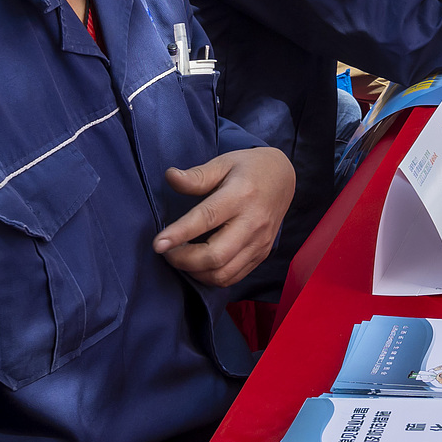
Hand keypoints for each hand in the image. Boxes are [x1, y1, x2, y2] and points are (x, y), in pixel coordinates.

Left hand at [154, 146, 295, 286]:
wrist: (283, 179)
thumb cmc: (248, 169)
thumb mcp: (223, 163)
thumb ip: (197, 175)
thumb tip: (170, 176)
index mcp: (241, 195)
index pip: (207, 218)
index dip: (180, 233)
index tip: (157, 244)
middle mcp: (253, 223)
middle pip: (215, 256)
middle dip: (184, 260)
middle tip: (166, 251)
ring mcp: (260, 242)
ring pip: (223, 273)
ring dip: (195, 272)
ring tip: (181, 258)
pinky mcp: (262, 254)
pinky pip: (233, 277)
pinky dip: (211, 277)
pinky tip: (199, 264)